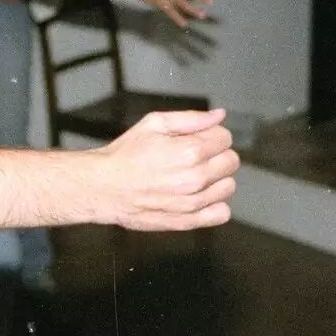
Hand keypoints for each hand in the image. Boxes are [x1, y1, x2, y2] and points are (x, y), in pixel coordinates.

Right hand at [92, 109, 238, 230]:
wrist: (104, 187)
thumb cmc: (126, 154)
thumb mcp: (154, 124)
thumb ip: (191, 119)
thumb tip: (219, 115)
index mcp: (191, 150)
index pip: (225, 138)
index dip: (211, 135)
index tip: (196, 139)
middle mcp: (196, 177)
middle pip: (231, 161)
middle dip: (216, 155)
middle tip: (193, 157)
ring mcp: (193, 202)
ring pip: (228, 186)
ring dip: (216, 180)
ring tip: (191, 176)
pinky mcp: (188, 220)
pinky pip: (221, 213)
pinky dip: (215, 205)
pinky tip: (198, 196)